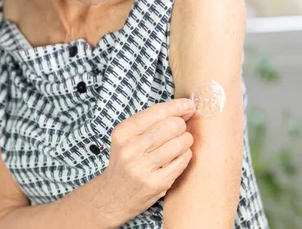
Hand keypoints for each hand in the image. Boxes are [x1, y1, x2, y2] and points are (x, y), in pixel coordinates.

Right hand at [98, 98, 195, 224]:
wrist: (113, 196)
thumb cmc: (126, 161)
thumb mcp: (128, 137)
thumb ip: (153, 121)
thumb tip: (186, 107)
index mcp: (123, 133)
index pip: (157, 112)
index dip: (177, 107)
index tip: (188, 105)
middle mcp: (130, 149)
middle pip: (171, 126)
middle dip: (181, 125)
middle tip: (180, 129)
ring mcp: (143, 168)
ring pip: (179, 144)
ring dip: (186, 140)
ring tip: (180, 143)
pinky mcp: (156, 183)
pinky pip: (182, 161)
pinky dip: (185, 155)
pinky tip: (178, 156)